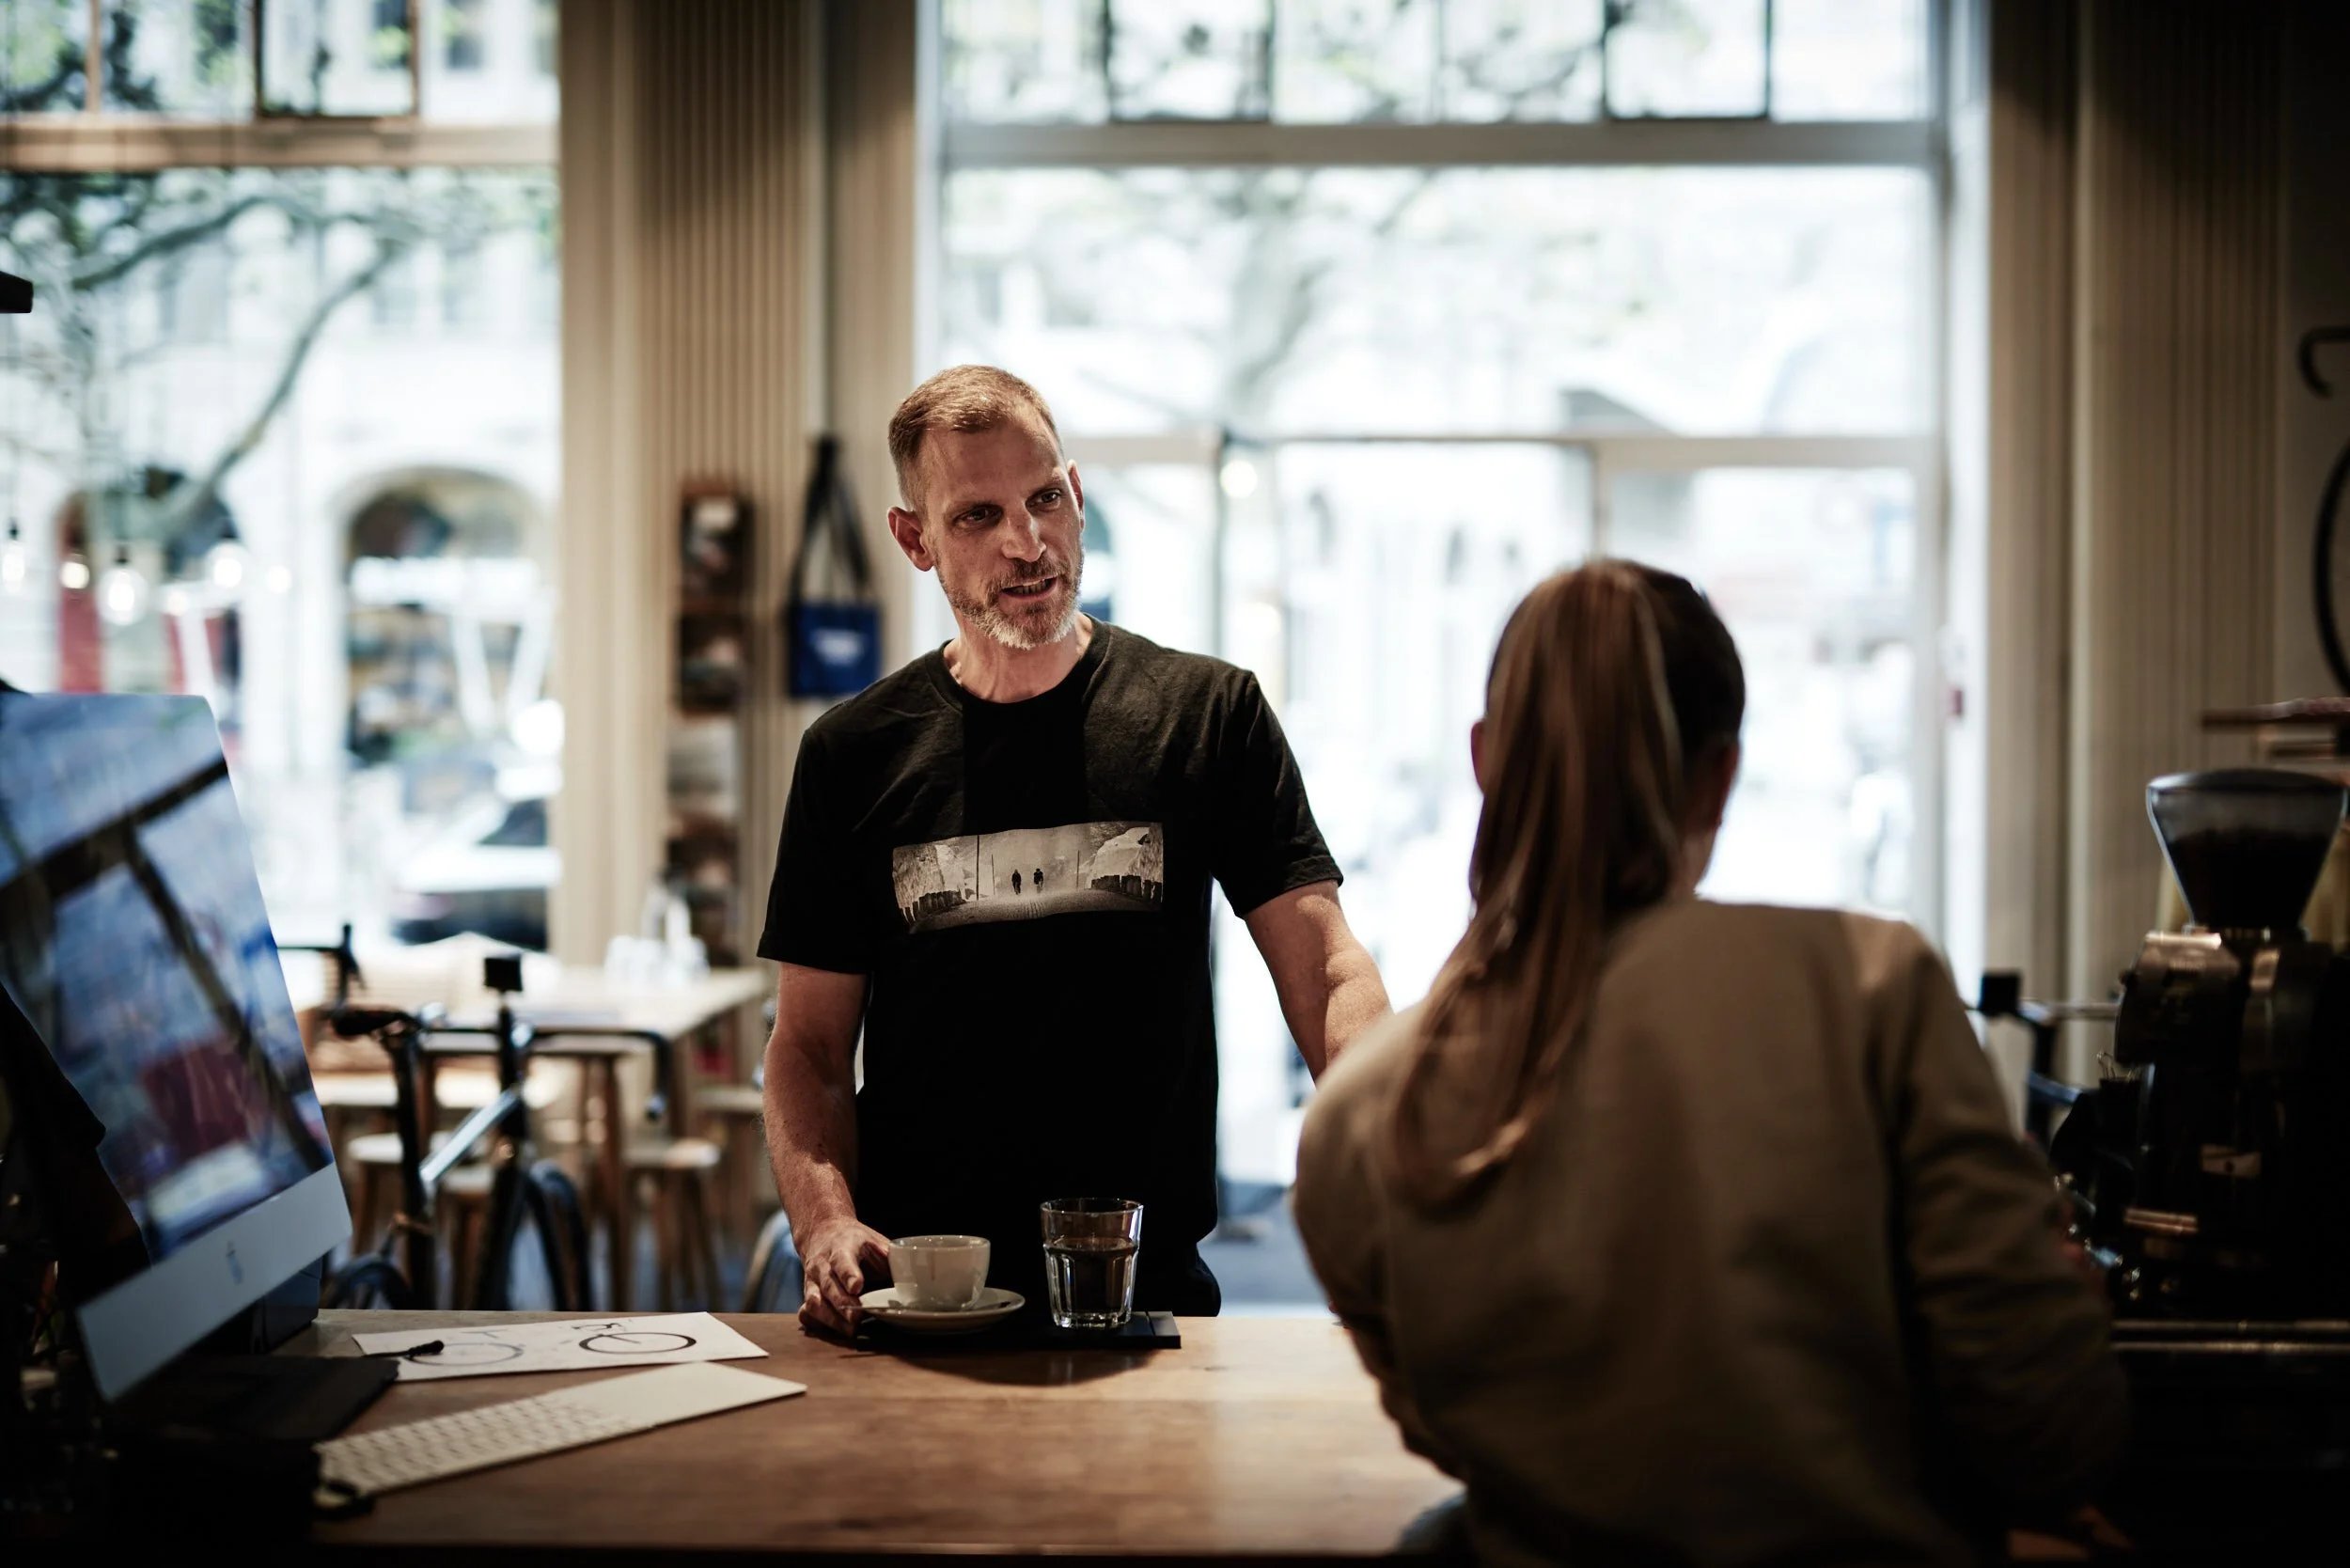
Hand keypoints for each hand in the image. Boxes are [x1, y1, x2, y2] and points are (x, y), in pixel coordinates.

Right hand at [797, 1216, 892, 1334]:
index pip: (842, 1261)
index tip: (857, 1287)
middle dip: (842, 1304)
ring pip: (814, 1302)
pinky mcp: (808, 1294)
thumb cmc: (855, 1241)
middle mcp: (822, 1265)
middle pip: (829, 1286)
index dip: (849, 1274)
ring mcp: (812, 1281)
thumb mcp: (874, 1241)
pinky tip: (830, 1330)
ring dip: (831, 1319)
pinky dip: (816, 1323)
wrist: (823, 1232)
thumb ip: (890, 1257)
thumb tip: (912, 1276)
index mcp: (841, 1247)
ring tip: (850, 1330)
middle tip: (856, 1318)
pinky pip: (806, 1312)